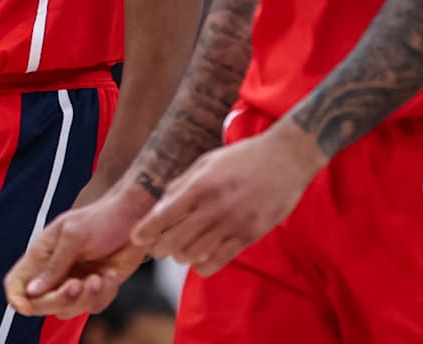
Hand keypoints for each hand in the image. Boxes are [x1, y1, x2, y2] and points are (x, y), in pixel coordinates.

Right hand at [5, 181, 152, 319]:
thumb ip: (54, 264)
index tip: (28, 308)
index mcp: (41, 255)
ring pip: (68, 310)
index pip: (16, 282)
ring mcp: (75, 282)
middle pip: (40, 304)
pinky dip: (104, 295)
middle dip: (59, 299)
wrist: (133, 219)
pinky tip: (110, 275)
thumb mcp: (74, 235)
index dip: (17, 298)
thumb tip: (32, 291)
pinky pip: (93, 307)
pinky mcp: (96, 288)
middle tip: (77, 284)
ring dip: (86, 298)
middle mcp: (55, 272)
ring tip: (98, 277)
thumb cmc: (100, 218)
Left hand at [131, 120, 324, 276]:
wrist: (286, 158)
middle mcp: (215, 206)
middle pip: (173, 240)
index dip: (145, 231)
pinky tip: (200, 258)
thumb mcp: (208, 162)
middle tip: (157, 245)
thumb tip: (161, 204)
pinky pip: (218, 261)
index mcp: (201, 184)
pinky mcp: (250, 235)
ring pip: (193, 254)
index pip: (163, 215)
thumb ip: (183, 183)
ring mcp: (233, 222)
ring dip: (180, 255)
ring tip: (180, 249)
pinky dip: (202, 264)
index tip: (137, 238)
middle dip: (159, 246)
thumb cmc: (243, 157)